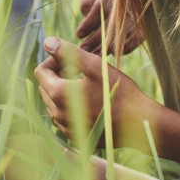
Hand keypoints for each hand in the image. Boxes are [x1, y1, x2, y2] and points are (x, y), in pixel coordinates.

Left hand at [33, 36, 156, 149]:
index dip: (51, 61)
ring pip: (53, 104)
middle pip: (44, 88)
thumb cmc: (119, 92)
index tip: (68, 59)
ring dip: (62, 92)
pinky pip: (64, 118)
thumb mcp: (95, 66)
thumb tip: (48, 41)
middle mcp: (58, 114)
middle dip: (56, 76)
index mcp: (59, 94)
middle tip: (78, 69)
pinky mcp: (76, 138)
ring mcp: (66, 128)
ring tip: (85, 85)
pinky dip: (70, 108)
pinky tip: (89, 102)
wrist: (139, 124)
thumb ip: (68, 52)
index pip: (40, 72)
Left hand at [76, 0, 143, 53]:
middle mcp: (126, 4)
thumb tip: (86, 14)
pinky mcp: (145, 24)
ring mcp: (137, 15)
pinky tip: (112, 54)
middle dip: (95, 41)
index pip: (99, 9)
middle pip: (110, 27)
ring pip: (122, 35)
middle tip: (83, 50)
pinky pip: (135, 40)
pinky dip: (125, 48)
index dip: (89, 24)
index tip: (79, 34)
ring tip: (95, 57)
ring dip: (107, 48)